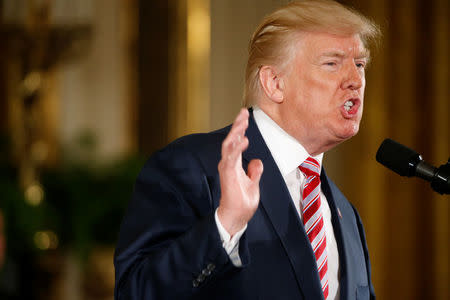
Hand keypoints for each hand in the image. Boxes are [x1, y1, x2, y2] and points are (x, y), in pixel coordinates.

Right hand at [217, 108, 263, 236]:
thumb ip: (254, 171)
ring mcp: (227, 168)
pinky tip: (243, 140)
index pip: (236, 142)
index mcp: (234, 164)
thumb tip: (257, 161)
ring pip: (229, 146)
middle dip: (237, 126)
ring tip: (242, 122)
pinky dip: (237, 148)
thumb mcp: (253, 183)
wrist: (237, 217)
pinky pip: (231, 158)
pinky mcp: (228, 175)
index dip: (240, 129)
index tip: (245, 116)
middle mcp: (229, 164)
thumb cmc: (243, 202)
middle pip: (231, 140)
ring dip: (235, 133)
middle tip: (243, 113)